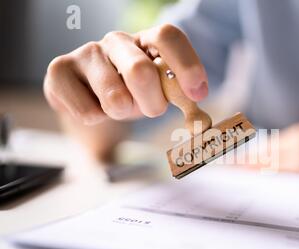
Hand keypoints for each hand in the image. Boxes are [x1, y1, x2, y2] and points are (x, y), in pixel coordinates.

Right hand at [43, 24, 207, 124]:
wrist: (91, 99)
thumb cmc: (132, 94)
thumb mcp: (158, 92)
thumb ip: (176, 93)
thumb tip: (196, 102)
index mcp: (146, 41)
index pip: (168, 36)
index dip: (186, 64)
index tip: (198, 93)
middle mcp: (117, 40)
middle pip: (140, 71)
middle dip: (152, 104)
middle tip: (151, 110)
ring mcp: (86, 53)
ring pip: (114, 98)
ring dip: (122, 114)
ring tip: (118, 107)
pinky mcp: (59, 71)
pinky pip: (88, 112)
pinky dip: (97, 120)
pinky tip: (94, 107)